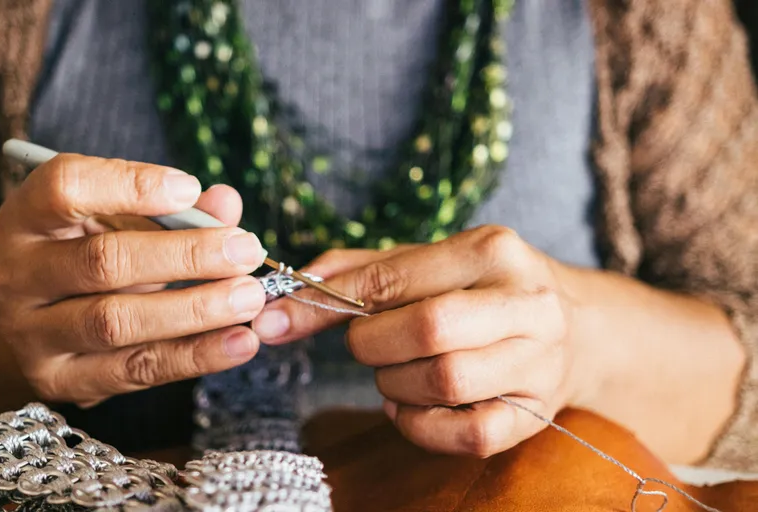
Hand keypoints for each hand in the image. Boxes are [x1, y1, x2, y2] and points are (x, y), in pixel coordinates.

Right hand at [0, 154, 266, 406]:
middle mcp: (16, 274)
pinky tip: (239, 343)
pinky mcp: (59, 380)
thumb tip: (226, 204)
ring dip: (194, 310)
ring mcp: (30, 333)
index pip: (66, 187)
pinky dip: (194, 356)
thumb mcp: (121, 219)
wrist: (39, 320)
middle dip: (186, 255)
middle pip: (103, 261)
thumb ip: (174, 208)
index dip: (130, 185)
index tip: (190, 188)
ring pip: (116, 322)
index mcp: (25, 216)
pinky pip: (135, 369)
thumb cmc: (90, 252)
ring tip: (251, 298)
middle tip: (245, 251)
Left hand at [252, 226, 584, 457]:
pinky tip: (409, 406)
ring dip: (394, 384)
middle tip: (364, 345)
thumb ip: (360, 270)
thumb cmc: (480, 290)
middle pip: (427, 329)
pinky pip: (466, 435)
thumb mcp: (428, 262)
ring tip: (392, 373)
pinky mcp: (536, 414)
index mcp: (493, 250)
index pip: (394, 278)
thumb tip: (290, 292)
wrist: (578, 328)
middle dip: (372, 344)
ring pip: (445, 382)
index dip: (330, 301)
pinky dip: (419, 427)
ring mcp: (538, 362)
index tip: (284, 318)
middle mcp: (525, 302)